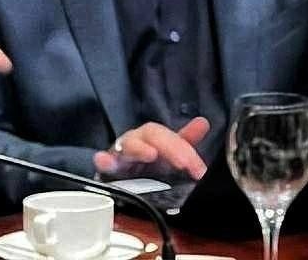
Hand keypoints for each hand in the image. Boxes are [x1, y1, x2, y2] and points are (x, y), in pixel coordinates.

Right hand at [93, 117, 210, 180]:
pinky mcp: (107, 170)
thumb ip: (185, 142)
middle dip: (171, 147)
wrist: (120, 186)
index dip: (184, 147)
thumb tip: (203, 121)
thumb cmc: (146, 167)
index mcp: (155, 141)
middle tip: (185, 163)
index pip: (170, 136)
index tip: (198, 167)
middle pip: (152, 135)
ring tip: (151, 154)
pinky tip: (104, 160)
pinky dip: (104, 160)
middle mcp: (138, 142)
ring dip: (140, 148)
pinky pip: (104, 163)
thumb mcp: (170, 156)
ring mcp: (121, 154)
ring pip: (129, 144)